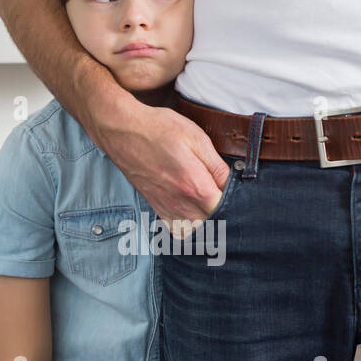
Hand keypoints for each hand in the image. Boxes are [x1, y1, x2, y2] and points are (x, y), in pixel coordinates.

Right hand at [91, 100, 230, 229]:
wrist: (123, 131)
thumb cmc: (159, 130)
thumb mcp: (197, 138)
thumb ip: (218, 166)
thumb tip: (233, 183)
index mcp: (195, 187)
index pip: (226, 209)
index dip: (237, 201)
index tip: (236, 190)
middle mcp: (181, 204)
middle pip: (213, 223)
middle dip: (224, 213)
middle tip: (225, 195)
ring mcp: (167, 209)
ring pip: (196, 230)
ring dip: (207, 220)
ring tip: (209, 202)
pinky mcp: (157, 208)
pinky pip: (179, 229)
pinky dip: (189, 225)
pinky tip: (193, 209)